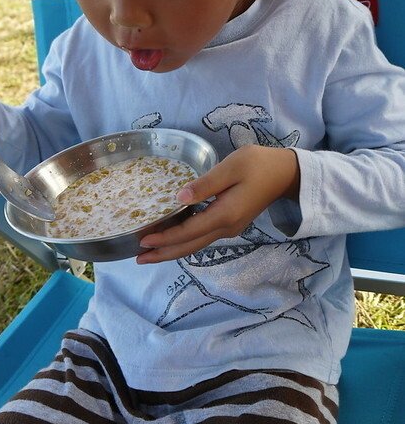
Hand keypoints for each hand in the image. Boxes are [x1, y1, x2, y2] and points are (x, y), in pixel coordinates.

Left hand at [136, 144, 299, 262]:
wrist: (285, 174)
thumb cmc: (258, 165)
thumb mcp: (231, 168)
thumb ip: (205, 184)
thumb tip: (179, 197)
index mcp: (224, 215)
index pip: (188, 232)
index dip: (164, 237)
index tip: (142, 241)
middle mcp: (226, 228)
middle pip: (189, 246)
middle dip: (163, 253)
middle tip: (138, 258)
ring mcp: (229, 228)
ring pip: (196, 244)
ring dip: (173, 249)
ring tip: (150, 253)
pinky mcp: (230, 224)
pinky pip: (203, 237)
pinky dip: (185, 241)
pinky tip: (173, 236)